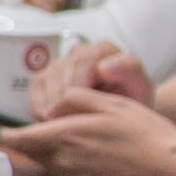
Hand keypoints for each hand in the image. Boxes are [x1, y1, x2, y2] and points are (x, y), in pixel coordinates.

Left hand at [1, 86, 175, 175]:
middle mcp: (64, 164)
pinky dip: (75, 169)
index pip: (18, 139)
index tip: (10, 129)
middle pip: (34, 153)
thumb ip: (75, 100)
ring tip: (89, 143)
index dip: (12, 133)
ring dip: (58, 155)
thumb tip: (53, 107)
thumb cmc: (149, 137)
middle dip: (38, 142)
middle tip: (59, 129)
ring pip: (52, 166)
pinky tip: (100, 160)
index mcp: (65, 137)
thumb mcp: (112, 104)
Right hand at [33, 38, 152, 115]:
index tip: (85, 110)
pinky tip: (56, 122)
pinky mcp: (43, 79)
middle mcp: (78, 51)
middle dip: (66, 103)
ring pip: (46, 82)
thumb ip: (129, 70)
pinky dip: (41, 110)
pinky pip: (35, 93)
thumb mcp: (141, 87)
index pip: (82, 62)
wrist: (123, 115)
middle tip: (77, 125)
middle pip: (61, 74)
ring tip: (69, 126)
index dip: (79, 88)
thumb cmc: (132, 102)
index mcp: (103, 49)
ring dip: (54, 107)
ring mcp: (59, 64)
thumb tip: (103, 66)